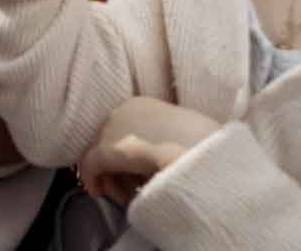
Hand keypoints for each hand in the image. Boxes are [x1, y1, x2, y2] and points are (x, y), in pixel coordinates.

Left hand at [77, 96, 220, 204]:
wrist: (209, 157)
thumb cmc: (208, 148)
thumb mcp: (188, 135)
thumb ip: (166, 138)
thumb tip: (157, 154)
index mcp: (144, 105)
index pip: (123, 129)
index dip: (127, 153)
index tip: (136, 172)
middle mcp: (124, 110)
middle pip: (109, 141)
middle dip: (117, 166)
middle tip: (130, 187)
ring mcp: (114, 128)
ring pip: (100, 155)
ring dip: (111, 177)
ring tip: (127, 195)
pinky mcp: (107, 150)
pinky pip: (91, 165)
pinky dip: (92, 179)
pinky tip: (97, 191)